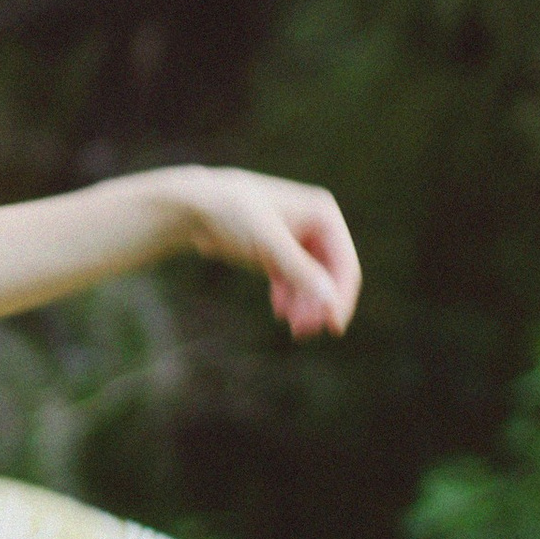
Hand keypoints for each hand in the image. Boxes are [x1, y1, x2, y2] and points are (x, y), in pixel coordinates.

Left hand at [163, 167, 360, 338]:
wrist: (194, 206)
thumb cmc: (233, 213)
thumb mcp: (268, 242)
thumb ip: (299, 271)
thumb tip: (330, 300)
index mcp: (324, 215)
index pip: (345, 263)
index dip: (342, 297)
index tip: (333, 327)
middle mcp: (315, 226)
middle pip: (330, 275)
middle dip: (319, 305)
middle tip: (304, 332)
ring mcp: (297, 240)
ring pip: (311, 282)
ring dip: (305, 306)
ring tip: (294, 330)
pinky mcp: (277, 252)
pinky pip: (293, 281)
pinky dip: (289, 298)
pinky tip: (280, 312)